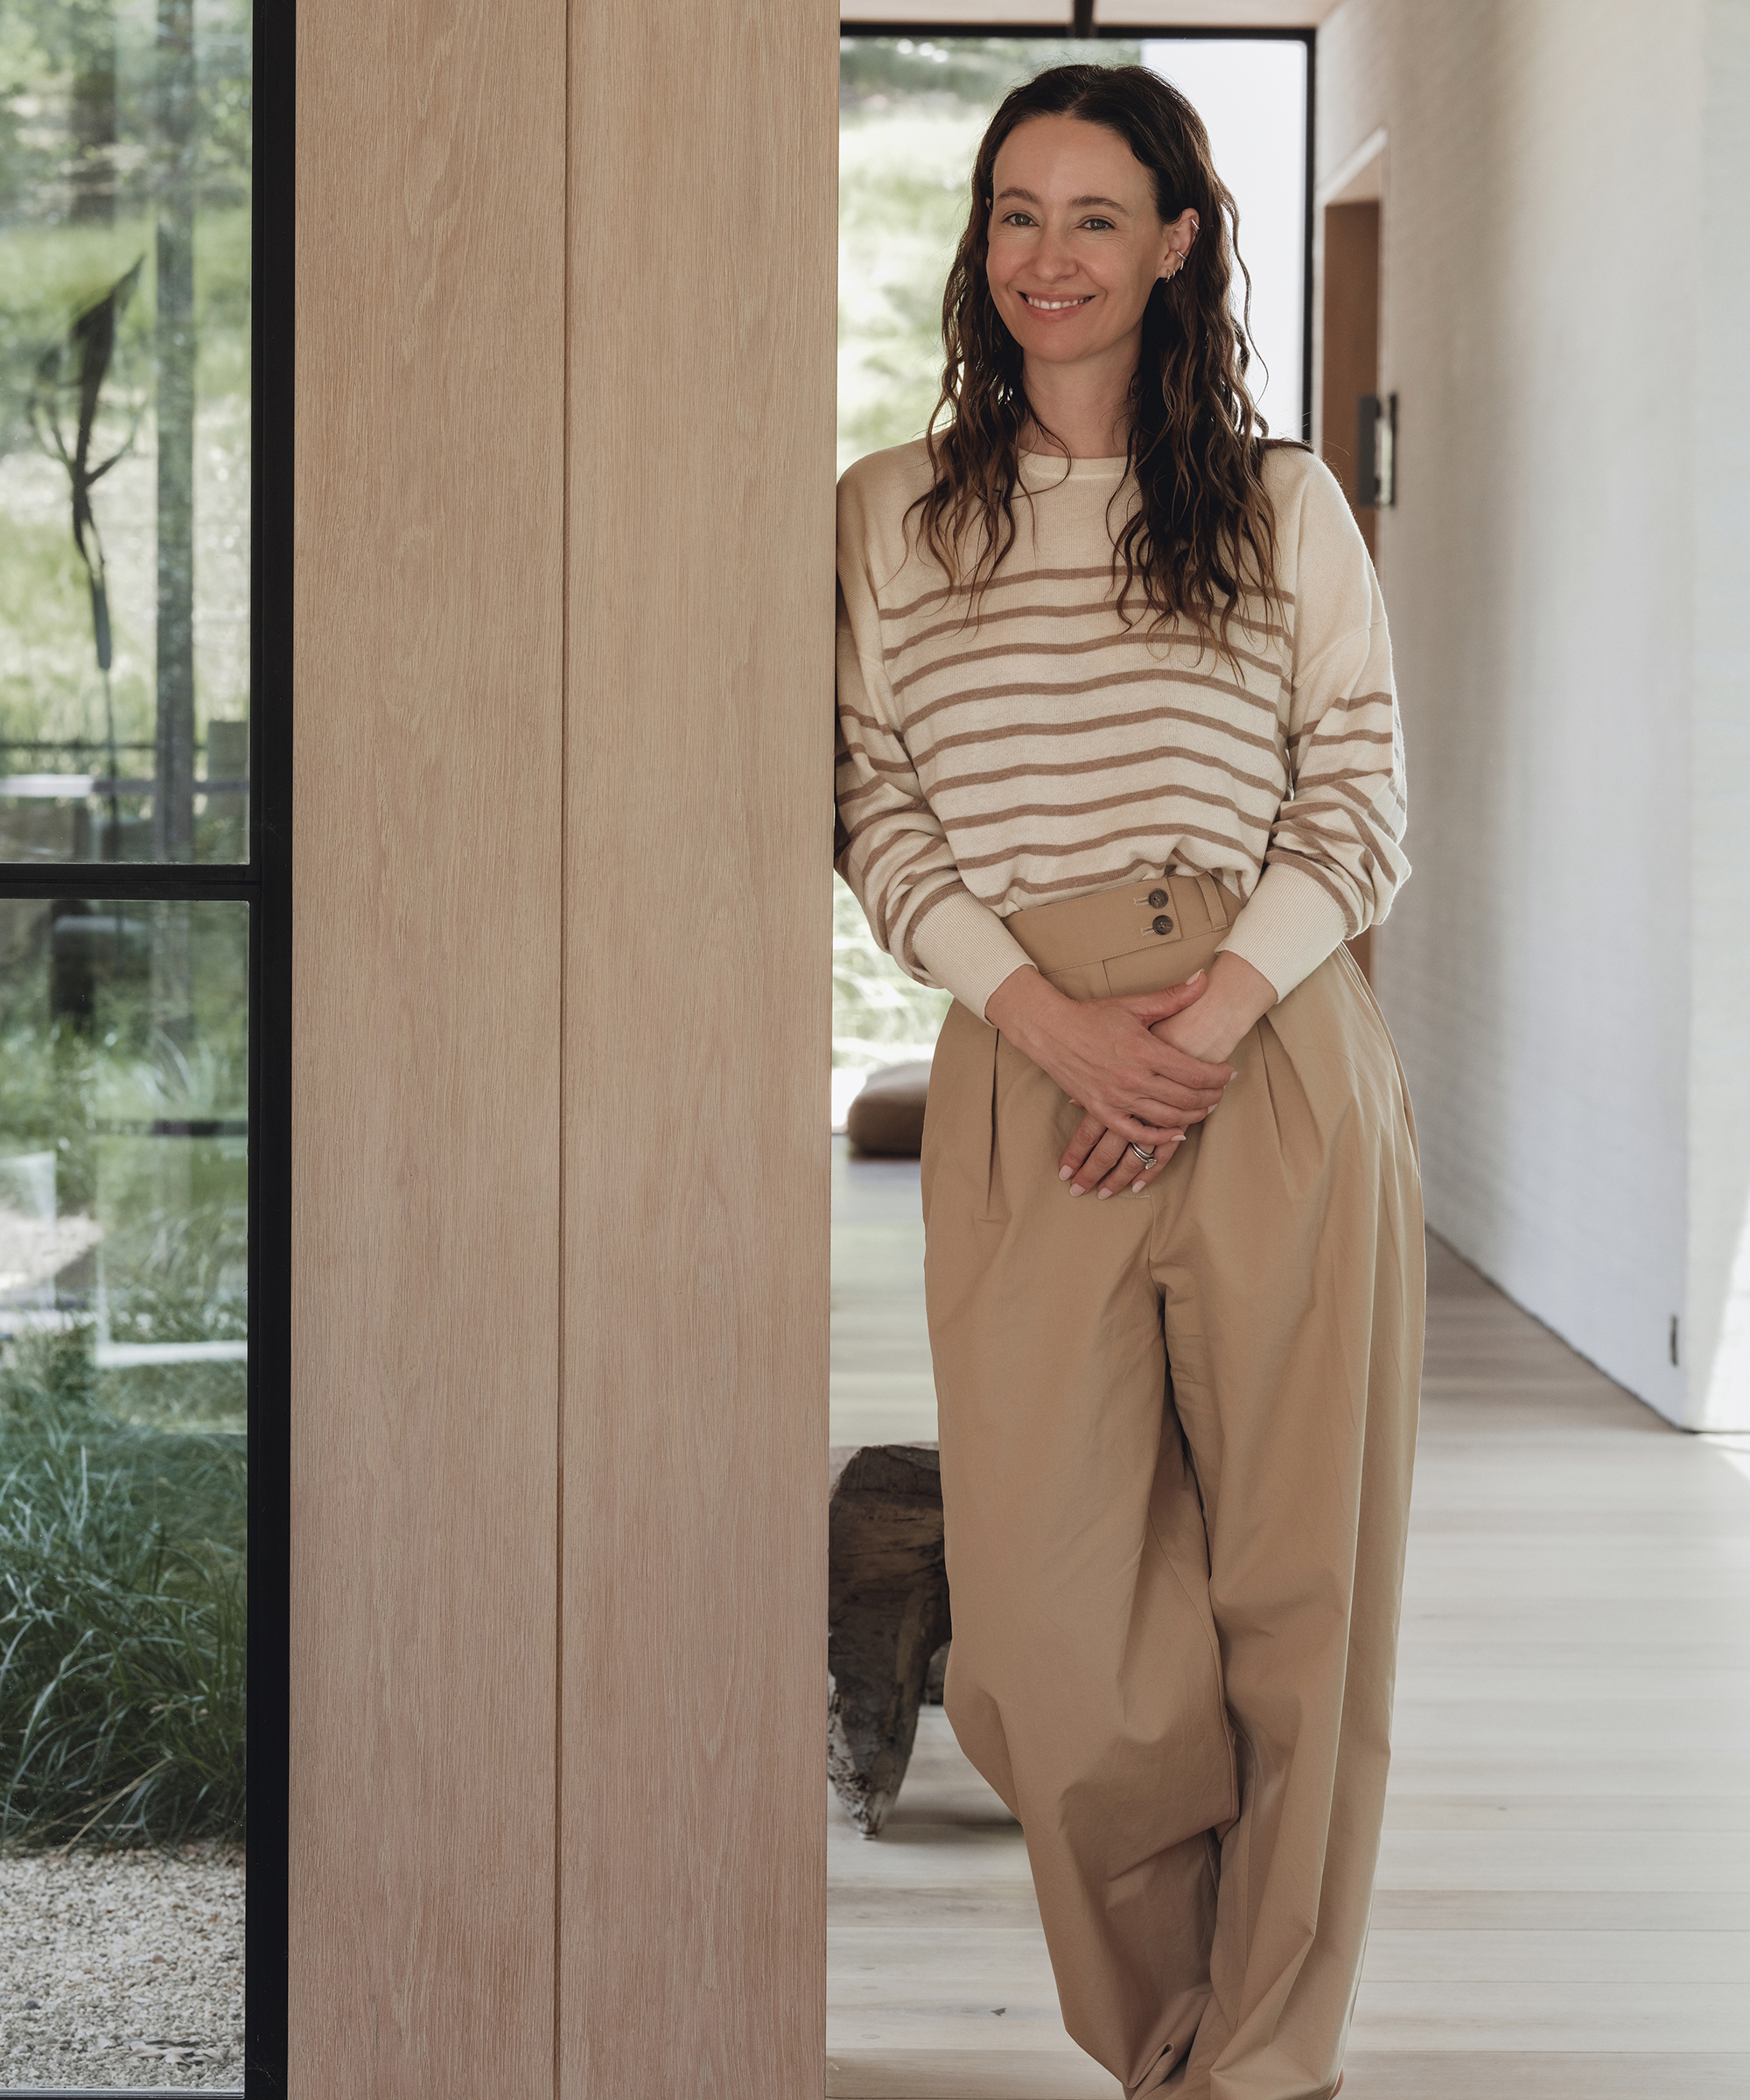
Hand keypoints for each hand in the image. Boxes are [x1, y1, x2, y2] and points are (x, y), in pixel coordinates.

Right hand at [983, 964, 1235, 1160]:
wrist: (1049, 1030)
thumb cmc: (1091, 1016)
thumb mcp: (1135, 1005)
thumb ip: (1174, 997)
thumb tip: (1204, 980)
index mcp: (1145, 1051)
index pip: (1197, 1073)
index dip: (1220, 1076)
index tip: (1229, 1073)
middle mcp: (1134, 1079)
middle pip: (1188, 1099)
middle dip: (1212, 1097)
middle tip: (1221, 1091)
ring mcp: (1117, 1098)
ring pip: (1168, 1119)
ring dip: (1193, 1116)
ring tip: (1204, 1108)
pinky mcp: (1101, 1110)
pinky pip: (1136, 1134)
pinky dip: (1159, 1138)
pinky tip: (1175, 1133)